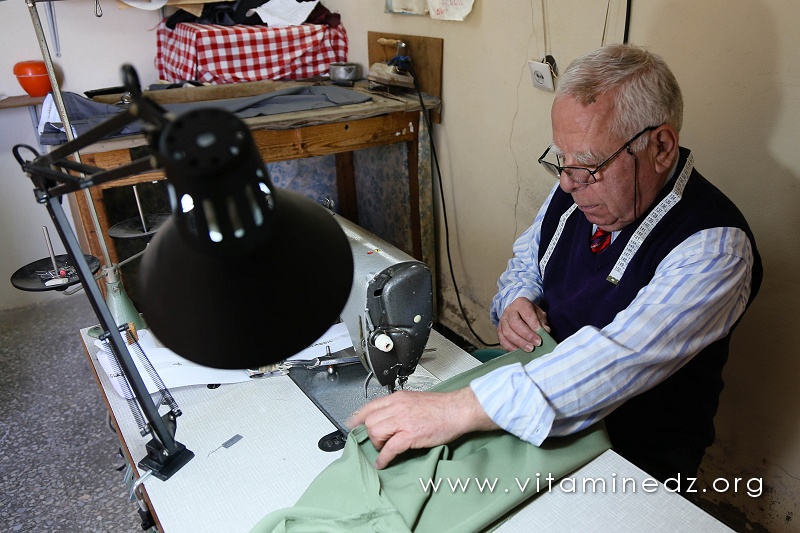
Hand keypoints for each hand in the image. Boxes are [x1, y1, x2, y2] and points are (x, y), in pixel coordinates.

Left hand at [346, 387, 497, 468]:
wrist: (458, 410)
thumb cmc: (441, 407)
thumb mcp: (415, 400)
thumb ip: (400, 407)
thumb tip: (390, 418)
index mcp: (398, 398)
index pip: (369, 407)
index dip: (357, 418)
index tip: (351, 425)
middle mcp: (397, 407)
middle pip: (370, 422)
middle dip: (371, 435)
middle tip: (379, 441)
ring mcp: (403, 420)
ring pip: (376, 433)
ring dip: (378, 444)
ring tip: (385, 449)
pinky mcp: (410, 435)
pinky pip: (389, 448)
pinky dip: (384, 458)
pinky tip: (384, 462)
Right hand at [497, 297, 549, 351]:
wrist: (519, 311)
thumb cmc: (531, 313)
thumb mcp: (539, 314)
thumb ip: (542, 322)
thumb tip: (546, 331)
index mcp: (520, 303)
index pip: (526, 314)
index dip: (534, 325)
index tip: (541, 335)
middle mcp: (509, 311)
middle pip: (515, 323)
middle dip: (527, 335)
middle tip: (537, 343)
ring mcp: (502, 320)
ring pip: (507, 332)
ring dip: (519, 342)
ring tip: (530, 349)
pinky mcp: (499, 330)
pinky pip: (502, 339)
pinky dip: (510, 347)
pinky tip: (519, 351)